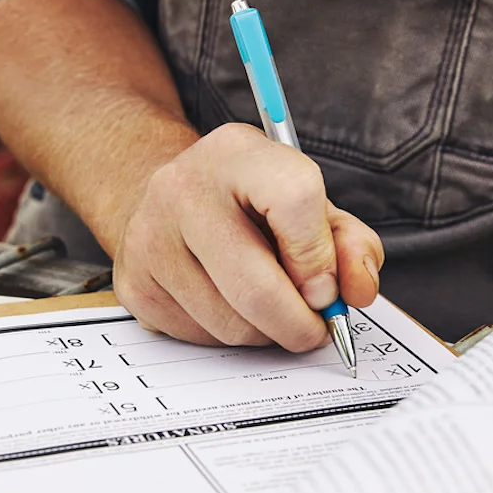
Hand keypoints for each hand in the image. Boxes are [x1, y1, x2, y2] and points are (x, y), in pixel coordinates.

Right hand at [112, 123, 383, 349]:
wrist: (168, 197)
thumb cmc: (251, 204)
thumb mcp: (310, 202)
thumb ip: (348, 242)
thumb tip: (357, 290)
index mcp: (237, 153)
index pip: (294, 199)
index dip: (320, 257)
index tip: (328, 288)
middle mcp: (183, 189)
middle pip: (256, 287)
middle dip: (300, 323)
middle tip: (315, 328)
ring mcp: (149, 238)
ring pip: (231, 325)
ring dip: (266, 334)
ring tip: (269, 308)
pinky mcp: (135, 285)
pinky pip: (201, 339)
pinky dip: (230, 336)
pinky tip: (230, 306)